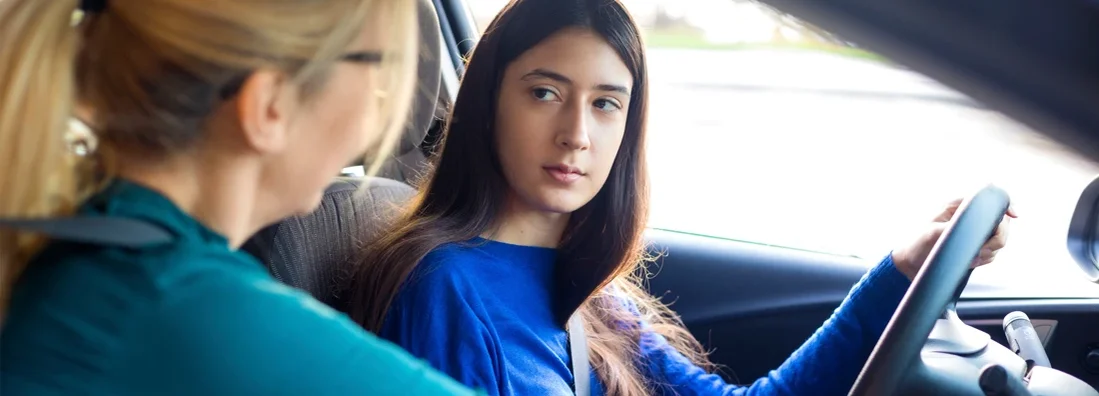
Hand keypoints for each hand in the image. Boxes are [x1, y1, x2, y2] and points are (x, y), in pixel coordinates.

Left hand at [891, 198, 1017, 279]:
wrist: (912, 265)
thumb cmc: (919, 244)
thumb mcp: (936, 231)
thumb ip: (960, 222)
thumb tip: (978, 213)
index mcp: (960, 207)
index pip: (992, 199)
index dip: (1007, 206)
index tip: (1014, 216)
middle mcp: (970, 218)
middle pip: (1002, 224)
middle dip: (995, 239)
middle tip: (979, 251)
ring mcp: (975, 234)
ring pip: (999, 241)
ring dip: (988, 252)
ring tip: (969, 258)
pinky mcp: (976, 248)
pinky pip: (993, 254)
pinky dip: (984, 259)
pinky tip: (969, 262)